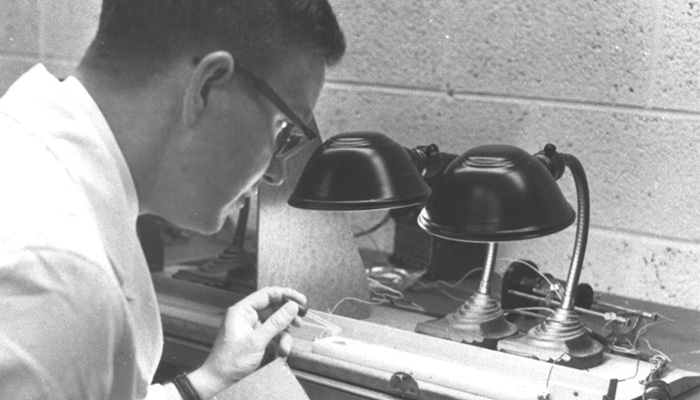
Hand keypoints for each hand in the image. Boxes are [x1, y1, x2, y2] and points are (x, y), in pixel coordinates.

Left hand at [189, 287, 306, 396]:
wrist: (220, 382)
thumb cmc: (229, 362)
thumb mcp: (256, 341)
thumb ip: (276, 323)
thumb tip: (292, 307)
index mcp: (242, 311)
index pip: (267, 294)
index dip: (286, 295)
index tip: (301, 300)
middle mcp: (248, 317)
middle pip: (274, 309)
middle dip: (287, 318)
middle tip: (300, 322)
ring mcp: (253, 329)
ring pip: (276, 325)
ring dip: (284, 337)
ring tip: (284, 349)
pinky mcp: (257, 341)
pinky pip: (274, 337)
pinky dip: (279, 345)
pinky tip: (280, 354)